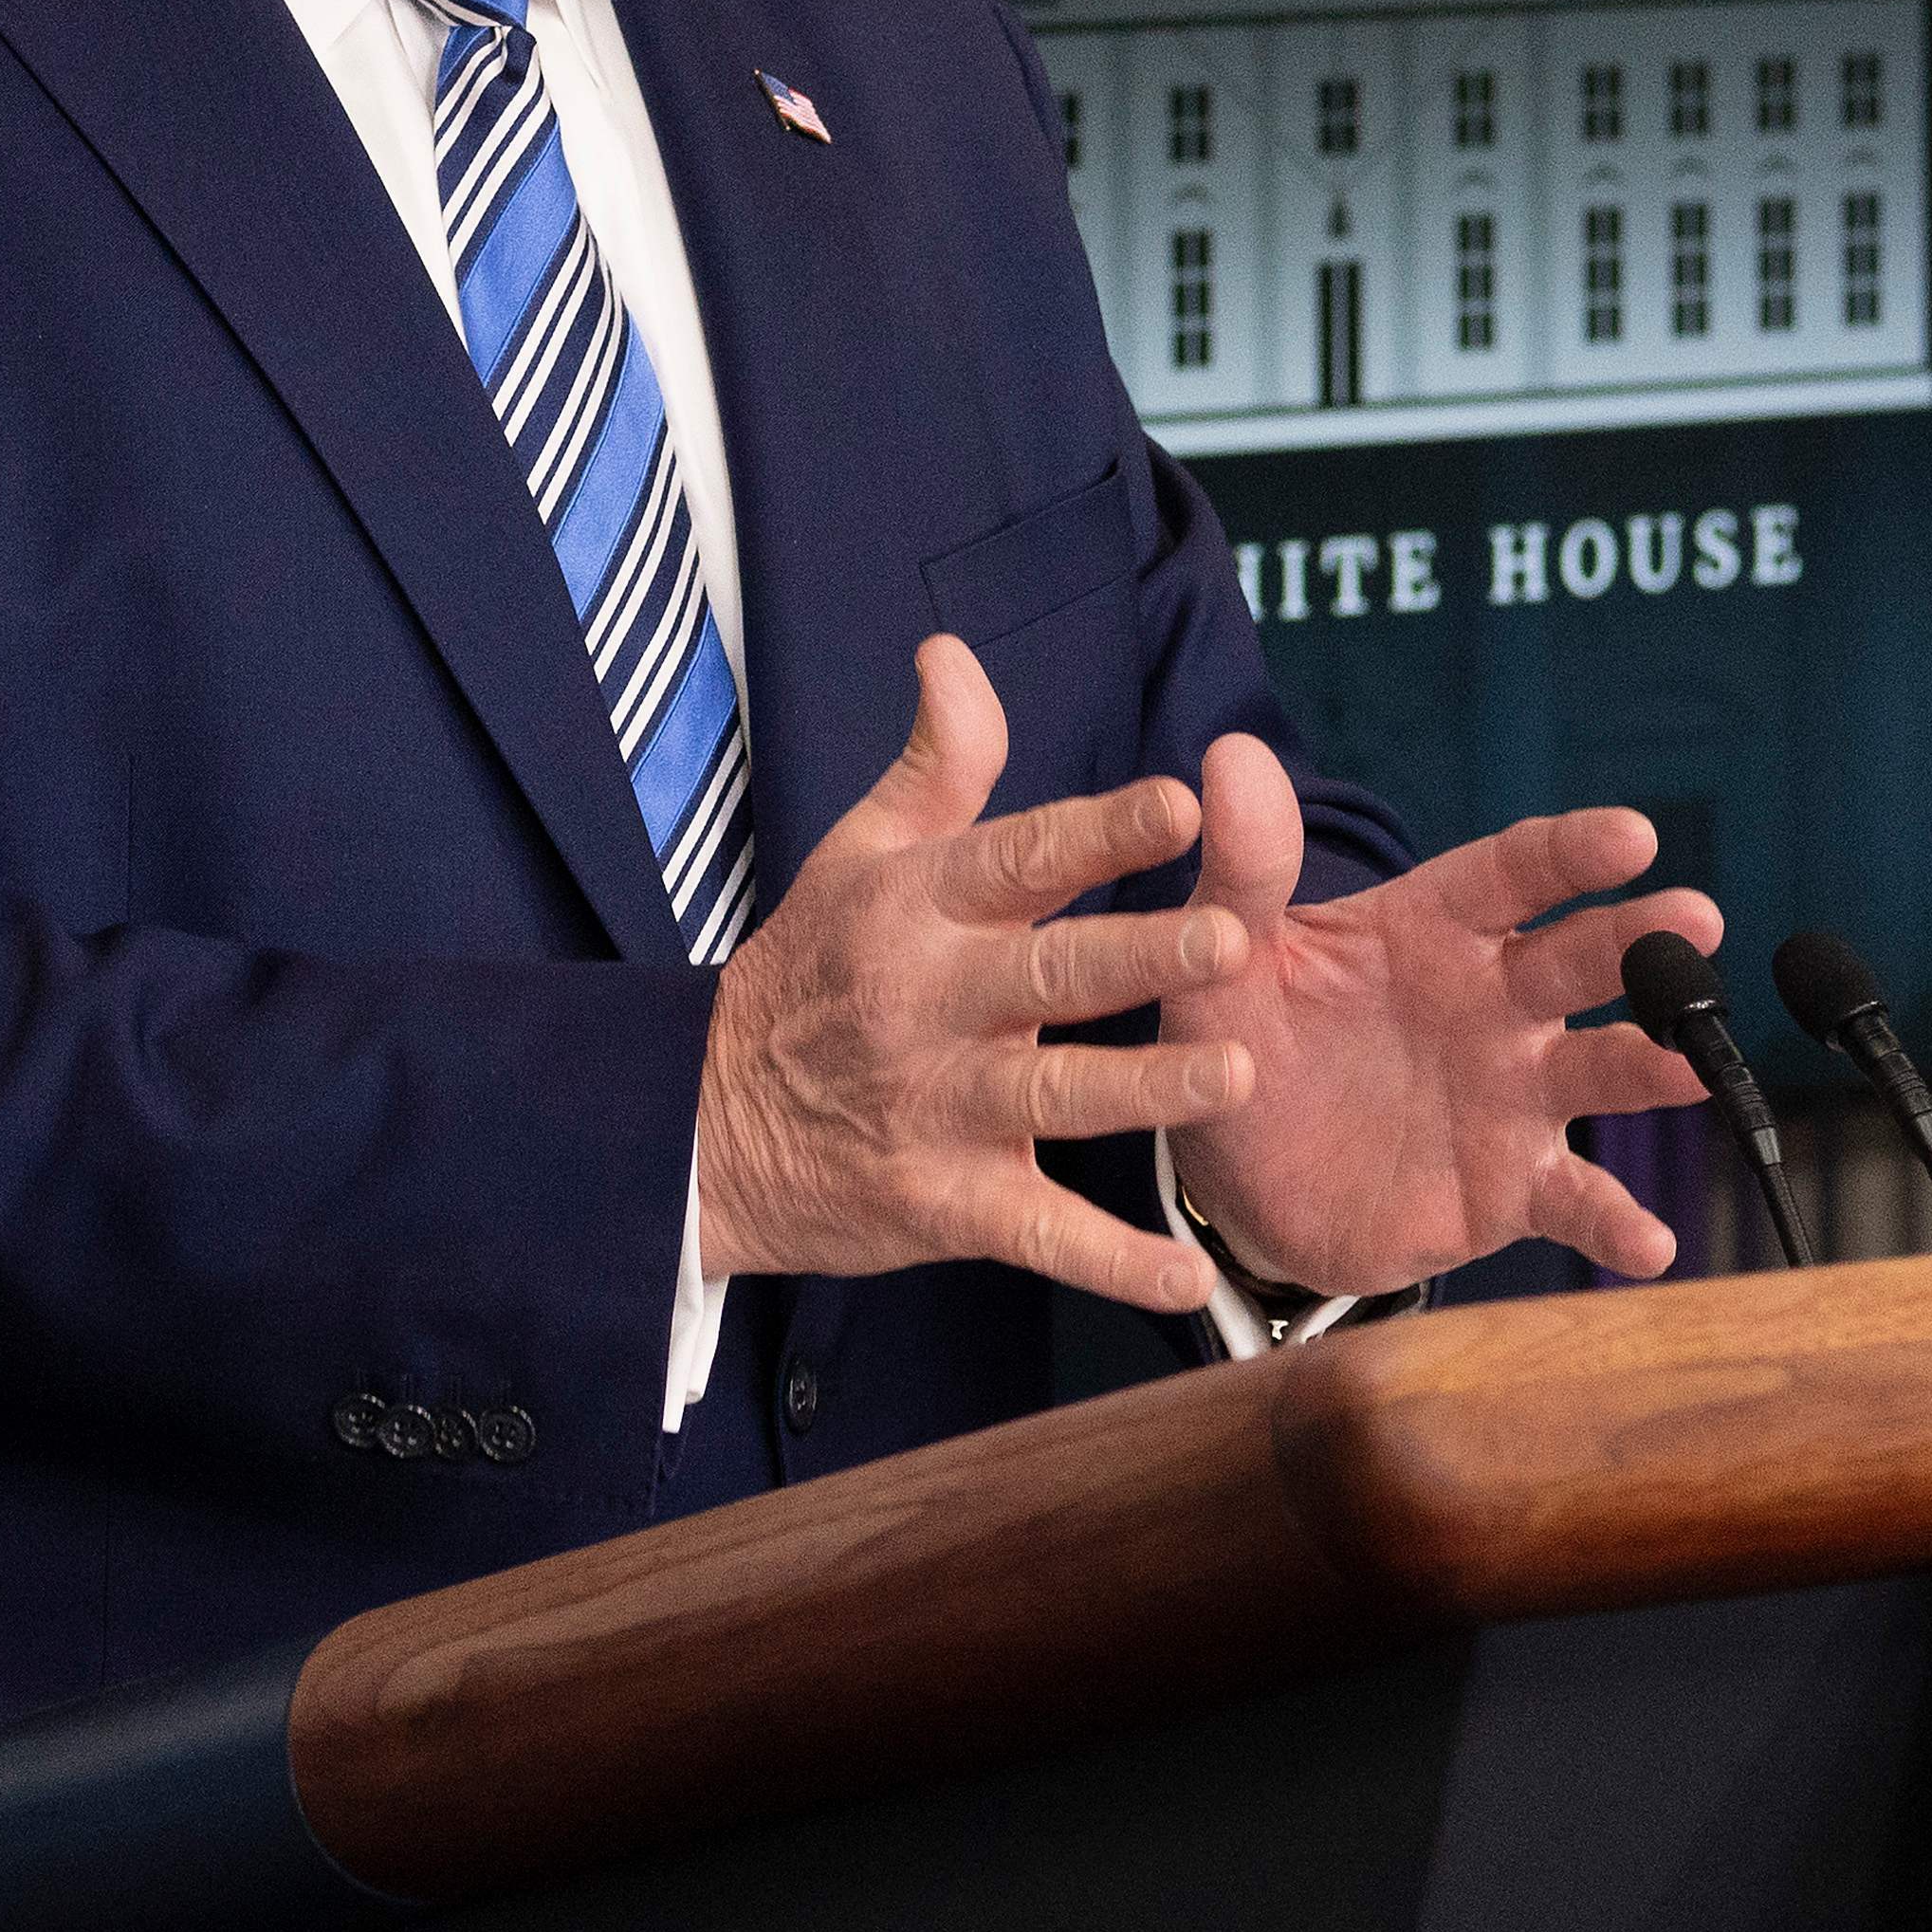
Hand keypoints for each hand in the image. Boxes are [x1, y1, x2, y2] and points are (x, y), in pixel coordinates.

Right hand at [690, 637, 1256, 1313]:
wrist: (695, 1126)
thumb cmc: (810, 971)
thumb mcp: (858, 856)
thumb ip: (935, 762)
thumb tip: (951, 653)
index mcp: (921, 908)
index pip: (1019, 858)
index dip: (1098, 831)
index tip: (1180, 803)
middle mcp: (934, 1004)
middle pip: (1052, 975)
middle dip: (1142, 957)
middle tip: (1231, 938)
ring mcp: (940, 1109)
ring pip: (1059, 1098)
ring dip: (1148, 1090)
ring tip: (1235, 1077)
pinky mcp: (944, 1204)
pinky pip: (1037, 1234)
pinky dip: (1109, 1265)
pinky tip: (1185, 1278)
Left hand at [1166, 731, 1718, 1296]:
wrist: (1240, 1179)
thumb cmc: (1247, 1041)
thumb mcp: (1229, 960)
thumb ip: (1244, 869)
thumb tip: (1233, 754)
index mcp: (1435, 928)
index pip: (1514, 874)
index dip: (1573, 853)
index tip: (1631, 834)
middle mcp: (1494, 1002)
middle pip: (1576, 960)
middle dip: (1640, 940)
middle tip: (1696, 919)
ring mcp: (1513, 1094)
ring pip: (1598, 1069)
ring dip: (1653, 1066)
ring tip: (1694, 1072)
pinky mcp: (1511, 1185)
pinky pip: (1573, 1202)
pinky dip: (1615, 1223)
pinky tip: (1653, 1246)